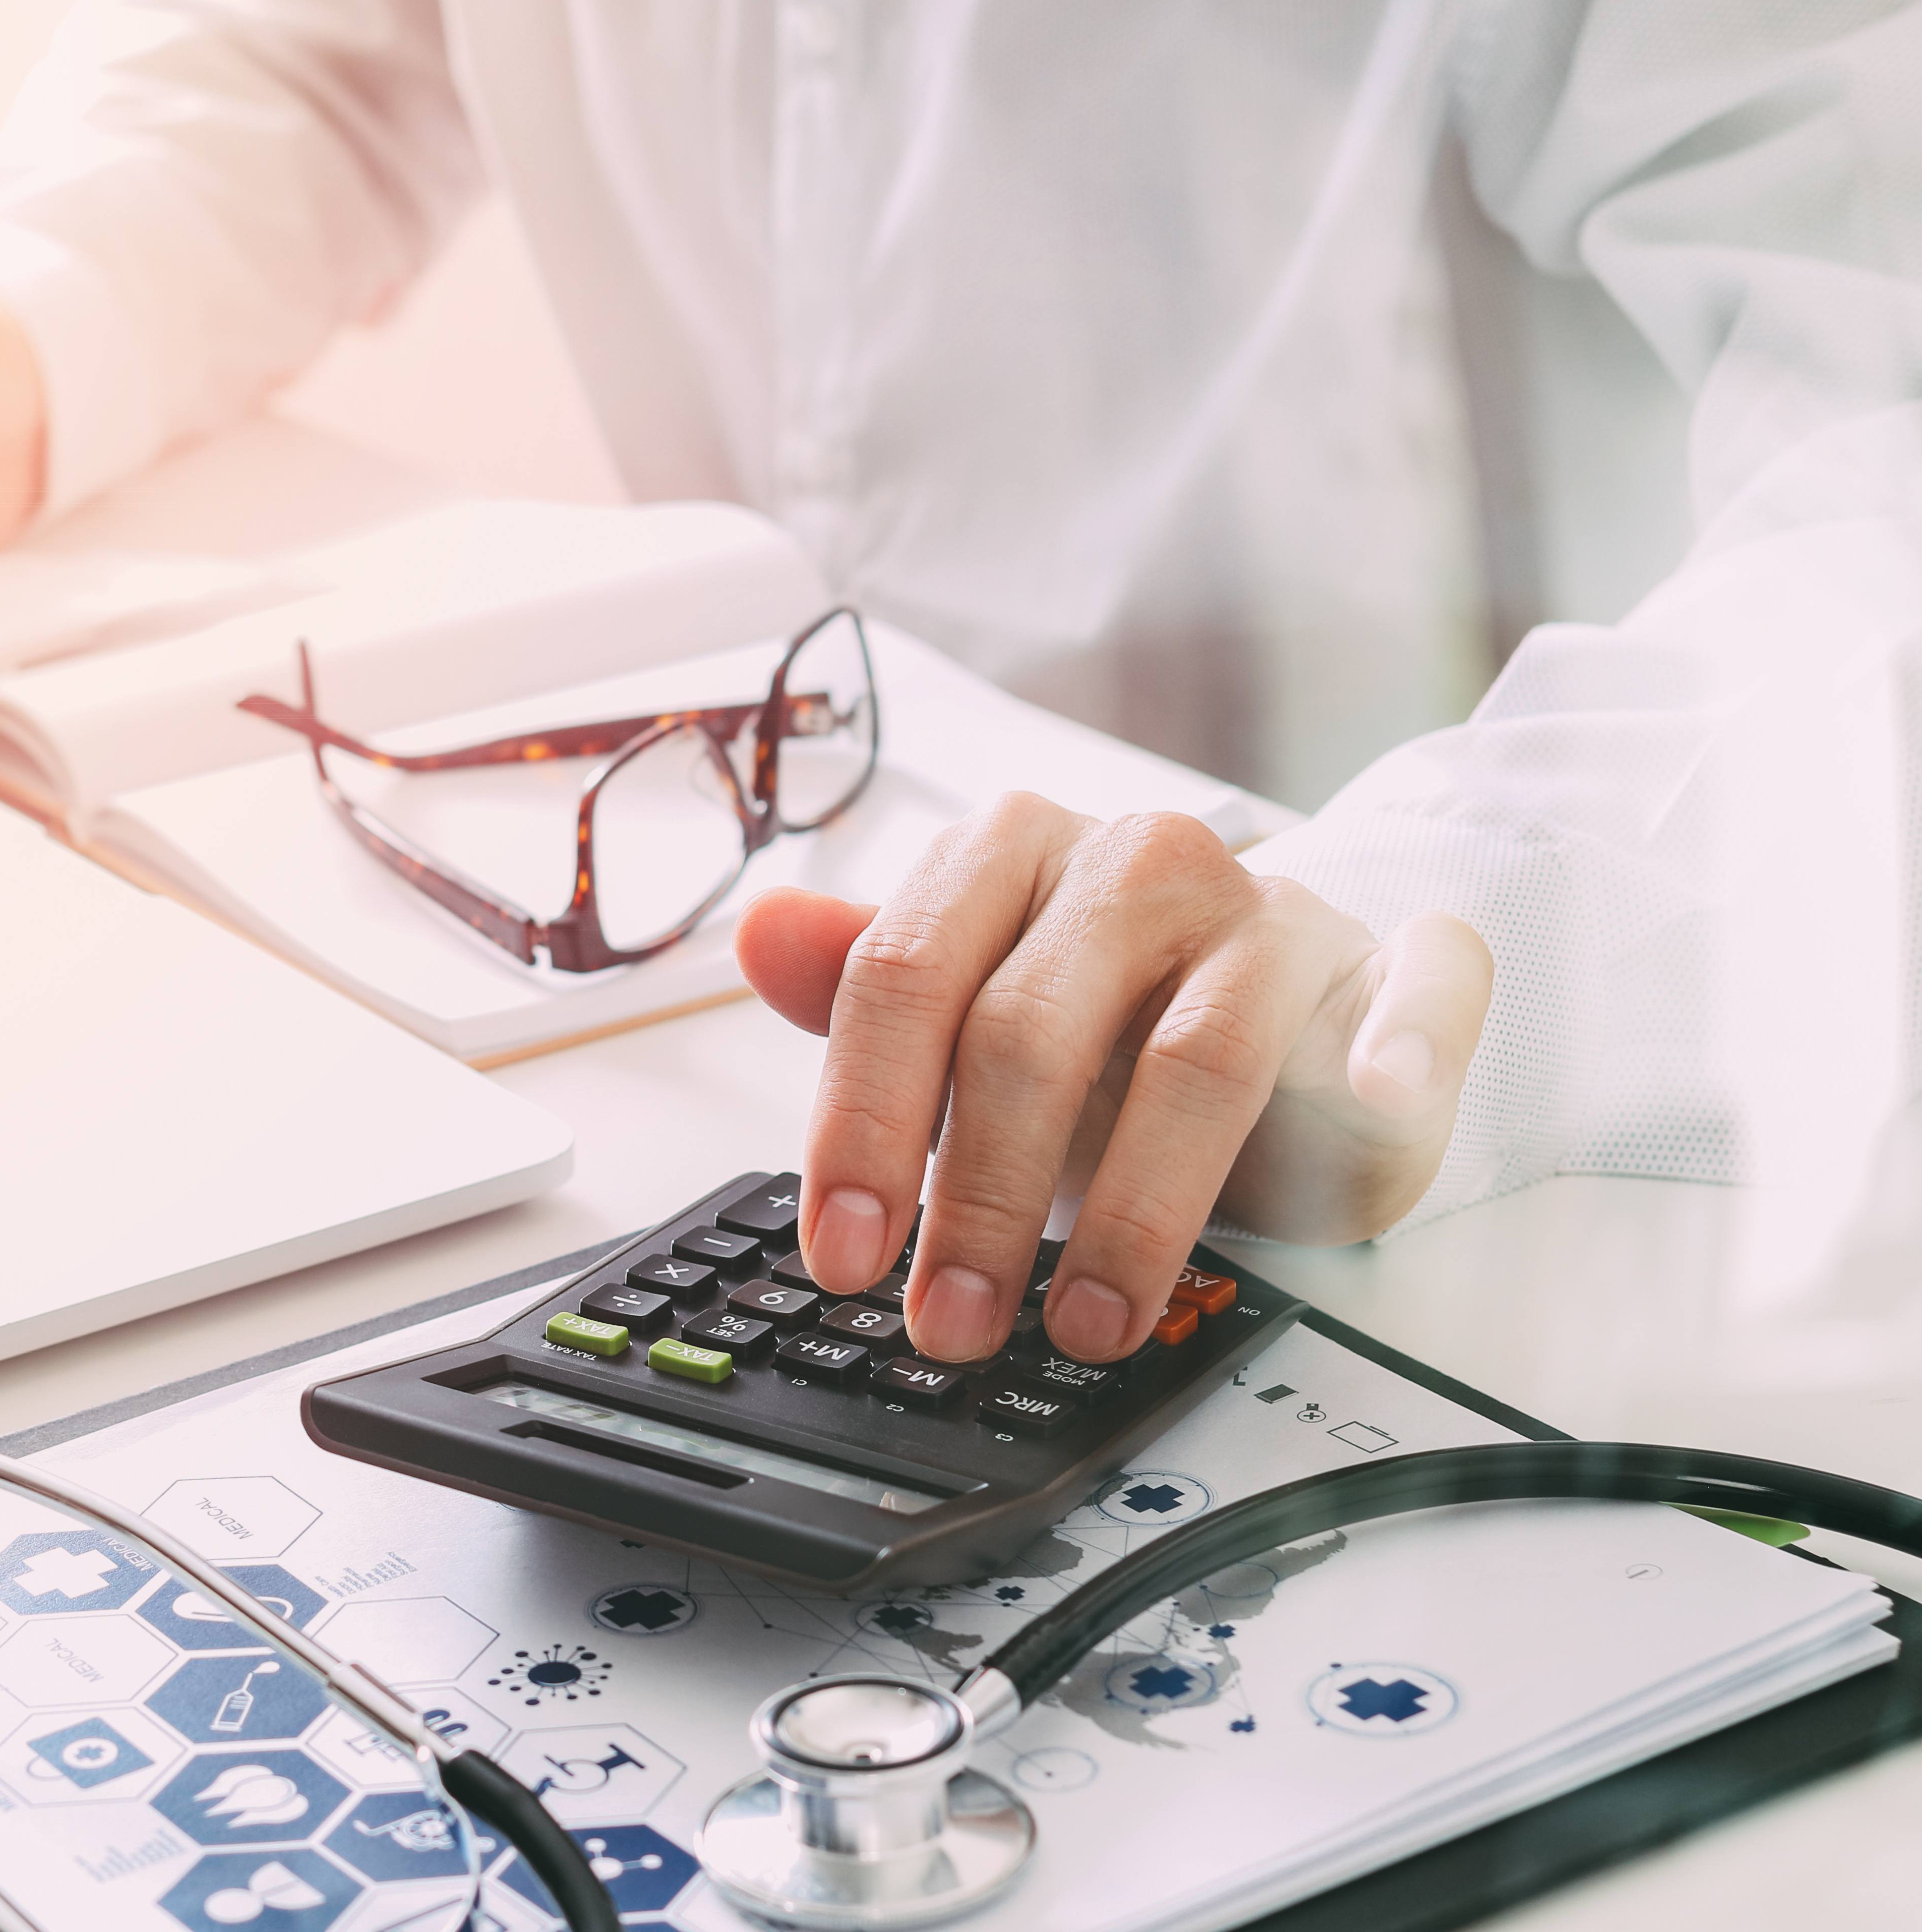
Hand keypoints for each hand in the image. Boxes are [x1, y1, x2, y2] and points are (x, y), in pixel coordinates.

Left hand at [734, 794, 1491, 1363]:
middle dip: (979, 1198)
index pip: (905, 977)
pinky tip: (1371, 1106)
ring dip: (1137, 1209)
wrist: (1286, 990)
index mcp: (1014, 853)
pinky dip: (1399, 1051)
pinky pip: (1418, 991)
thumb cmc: (1110, 1017)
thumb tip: (759, 934)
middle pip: (1032, 1032)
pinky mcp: (1392, 967)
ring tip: (1088, 1324)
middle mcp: (1140, 863)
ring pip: (1199, 1059)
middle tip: (951, 1322)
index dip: (862, 1126)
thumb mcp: (976, 1005)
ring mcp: (1275, 914)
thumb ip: (873, 986)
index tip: (845, 1259)